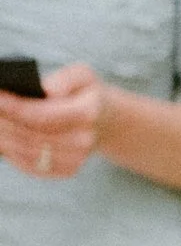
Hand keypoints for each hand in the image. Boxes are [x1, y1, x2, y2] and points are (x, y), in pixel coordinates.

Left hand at [0, 63, 105, 180]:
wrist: (105, 120)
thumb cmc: (86, 93)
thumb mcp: (82, 75)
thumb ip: (65, 79)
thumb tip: (46, 90)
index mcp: (87, 113)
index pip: (42, 115)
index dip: (15, 108)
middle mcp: (84, 140)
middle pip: (31, 135)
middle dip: (5, 122)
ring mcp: (76, 159)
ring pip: (27, 151)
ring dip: (4, 138)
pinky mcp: (67, 170)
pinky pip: (31, 166)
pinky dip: (12, 154)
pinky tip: (3, 140)